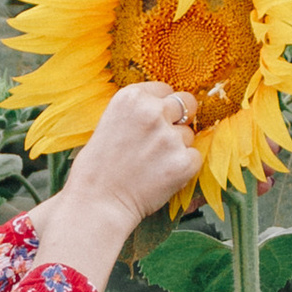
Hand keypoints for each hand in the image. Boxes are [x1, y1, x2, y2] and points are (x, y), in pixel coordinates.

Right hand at [60, 81, 201, 229]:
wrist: (96, 202)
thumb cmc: (97, 168)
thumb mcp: (109, 122)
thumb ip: (137, 112)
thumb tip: (165, 109)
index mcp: (131, 97)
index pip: (164, 89)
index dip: (161, 106)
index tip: (152, 122)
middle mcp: (152, 111)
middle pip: (187, 103)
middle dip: (181, 118)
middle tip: (165, 139)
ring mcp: (170, 137)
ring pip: (189, 135)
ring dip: (178, 148)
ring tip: (153, 165)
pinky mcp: (184, 161)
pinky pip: (195, 158)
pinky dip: (184, 168)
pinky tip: (162, 176)